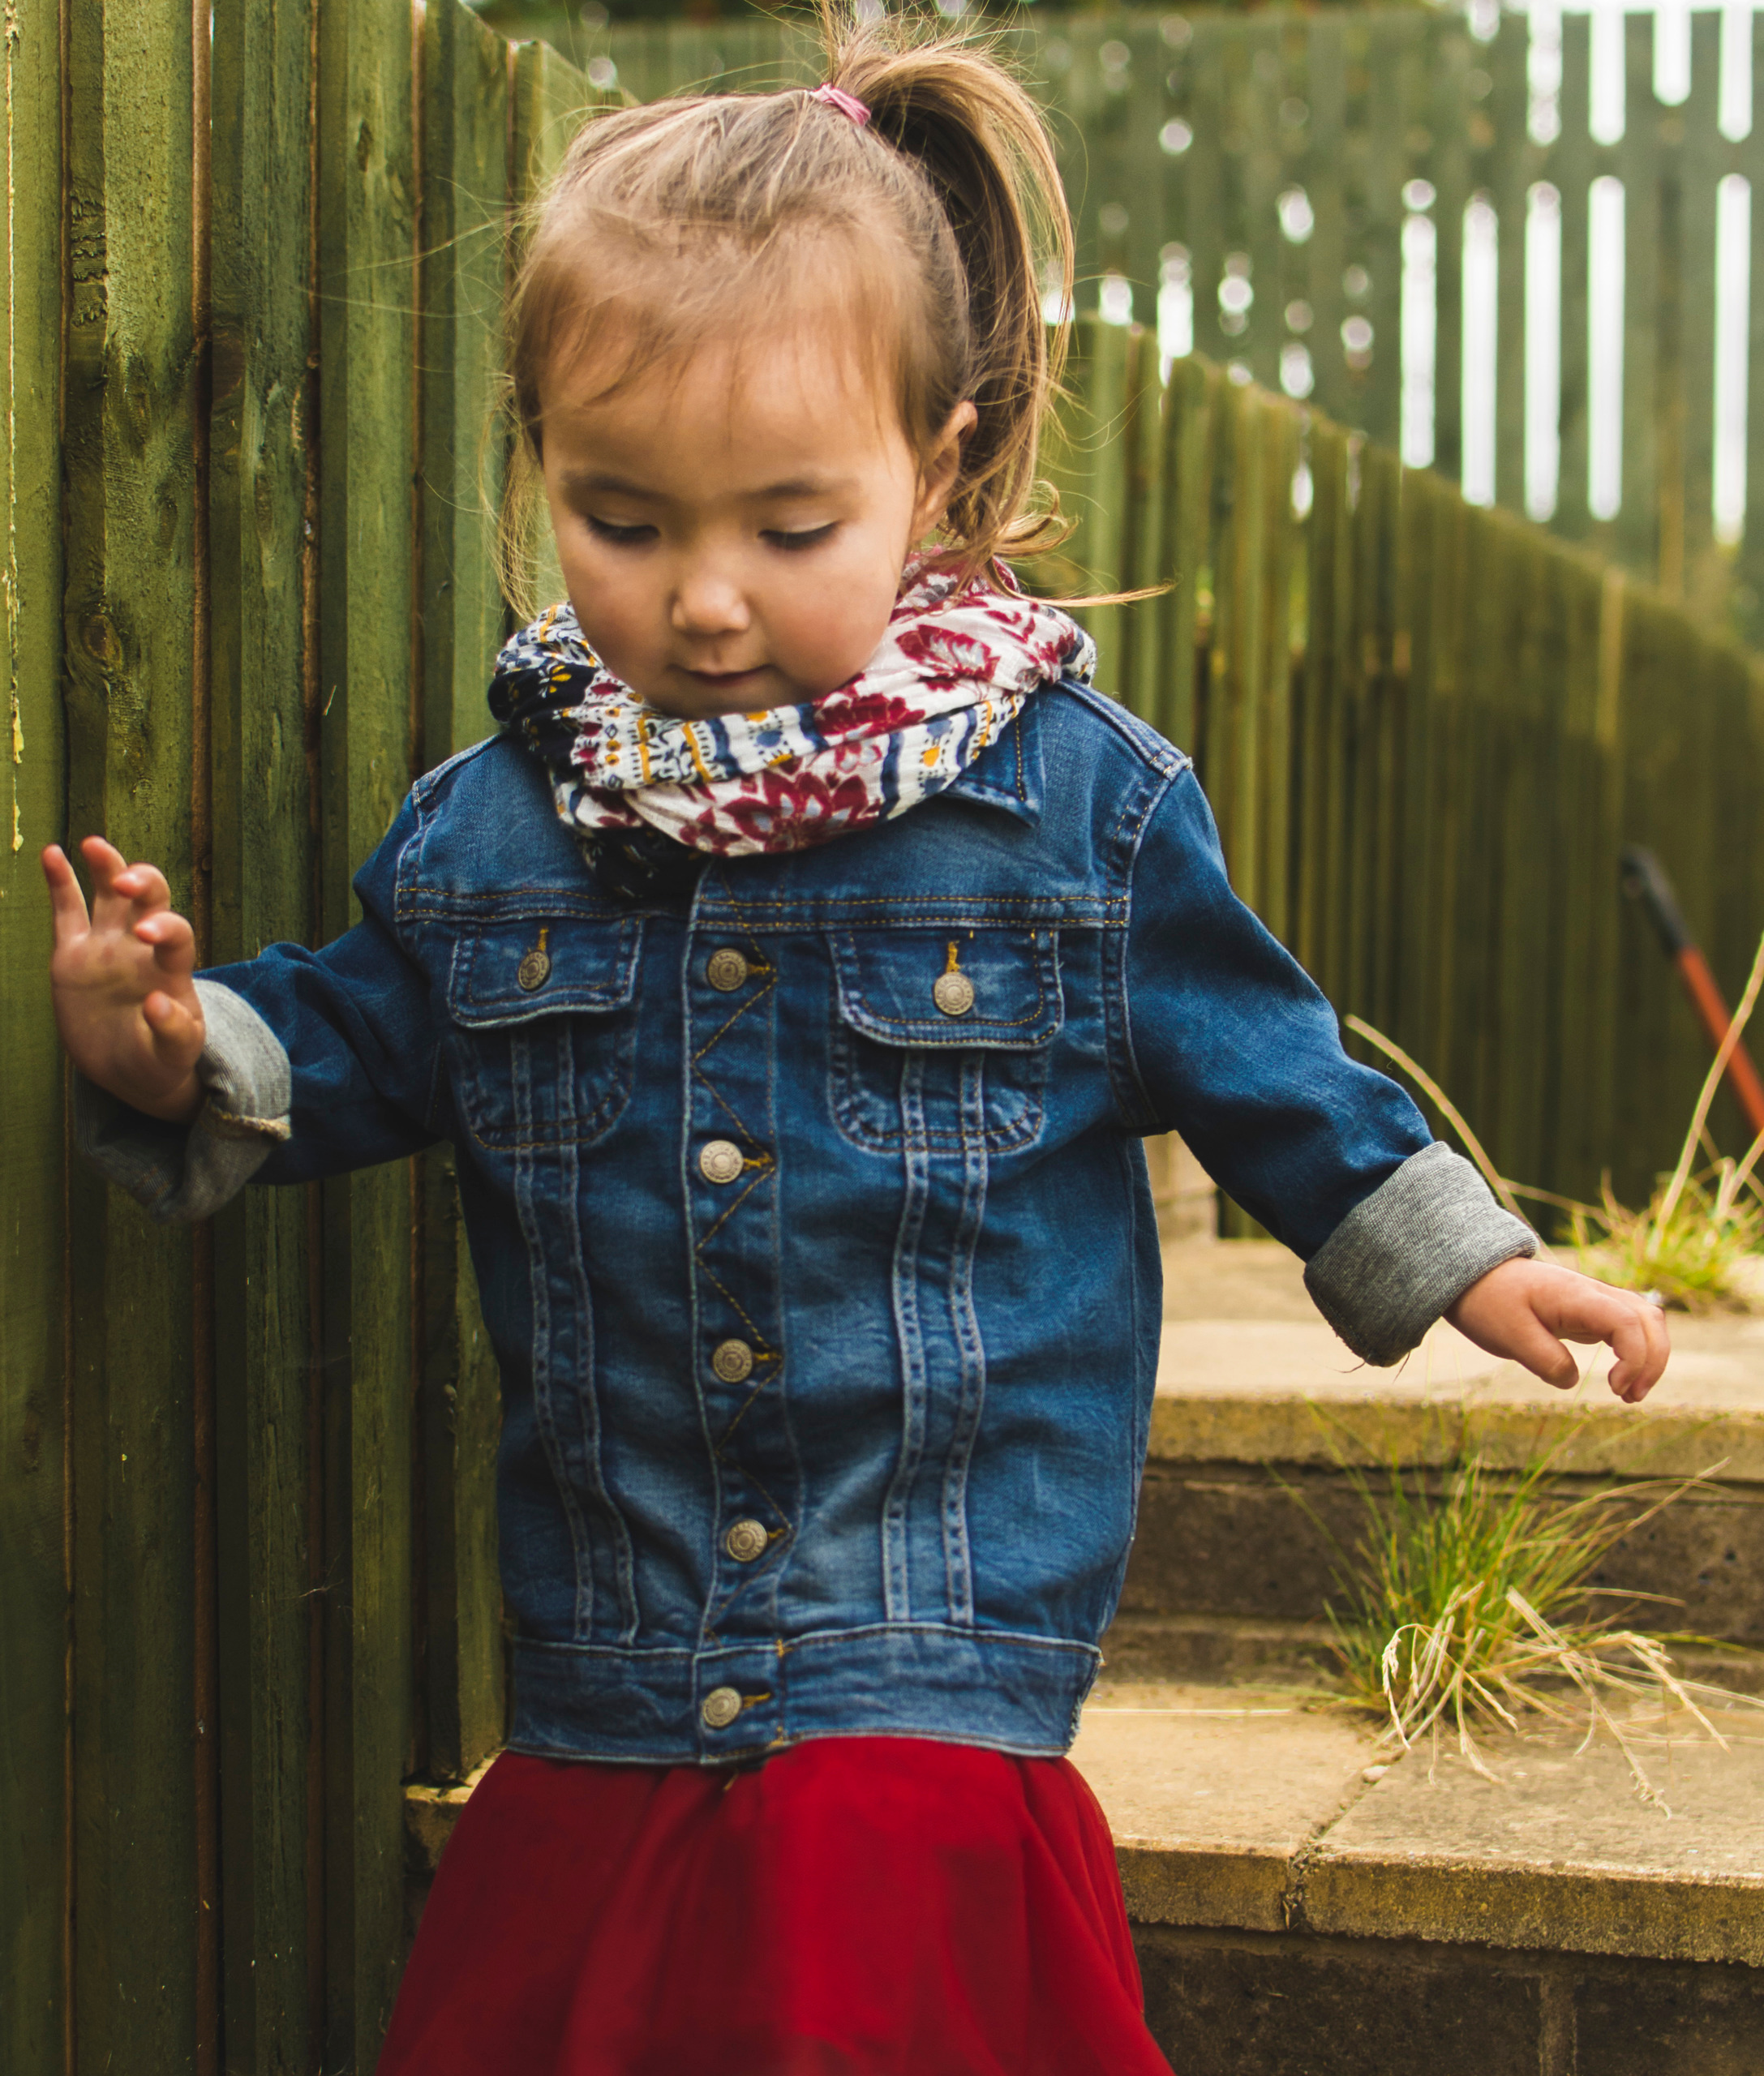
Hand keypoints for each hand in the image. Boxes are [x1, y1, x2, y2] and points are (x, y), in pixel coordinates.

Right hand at [43, 837, 205, 1123]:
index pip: (176, 933)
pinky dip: (60, 881)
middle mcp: (141, 949)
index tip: (145, 934)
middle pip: (151, 897)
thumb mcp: (176, 1054)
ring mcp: (107, 947)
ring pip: (110, 894)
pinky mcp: (73, 955)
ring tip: (94, 845)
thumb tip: (158, 1002)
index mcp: (171, 969)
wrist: (131, 1071)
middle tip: (124, 885)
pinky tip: (52, 854)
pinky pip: (67, 911)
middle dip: (141, 881)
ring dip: (107, 866)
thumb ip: (173, 1030)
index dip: (164, 925)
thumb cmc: (161, 1059)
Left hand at [1445, 1256, 1668, 1403]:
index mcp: (1576, 1295)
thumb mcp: (1509, 1337)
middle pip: (1649, 1318)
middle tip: (1630, 1397)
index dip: (1635, 1357)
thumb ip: (1545, 1360)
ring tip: (1629, 1394)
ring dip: (1649, 1356)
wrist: (1472, 1278)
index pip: (1628, 1321)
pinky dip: (1634, 1352)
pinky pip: (1628, 1327)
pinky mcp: (1589, 1312)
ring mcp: (1594, 1300)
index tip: (1614, 1387)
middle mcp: (1593, 1293)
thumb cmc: (1489, 1303)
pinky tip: (1620, 1380)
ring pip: (1645, 1320)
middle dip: (1653, 1360)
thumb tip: (1573, 1380)